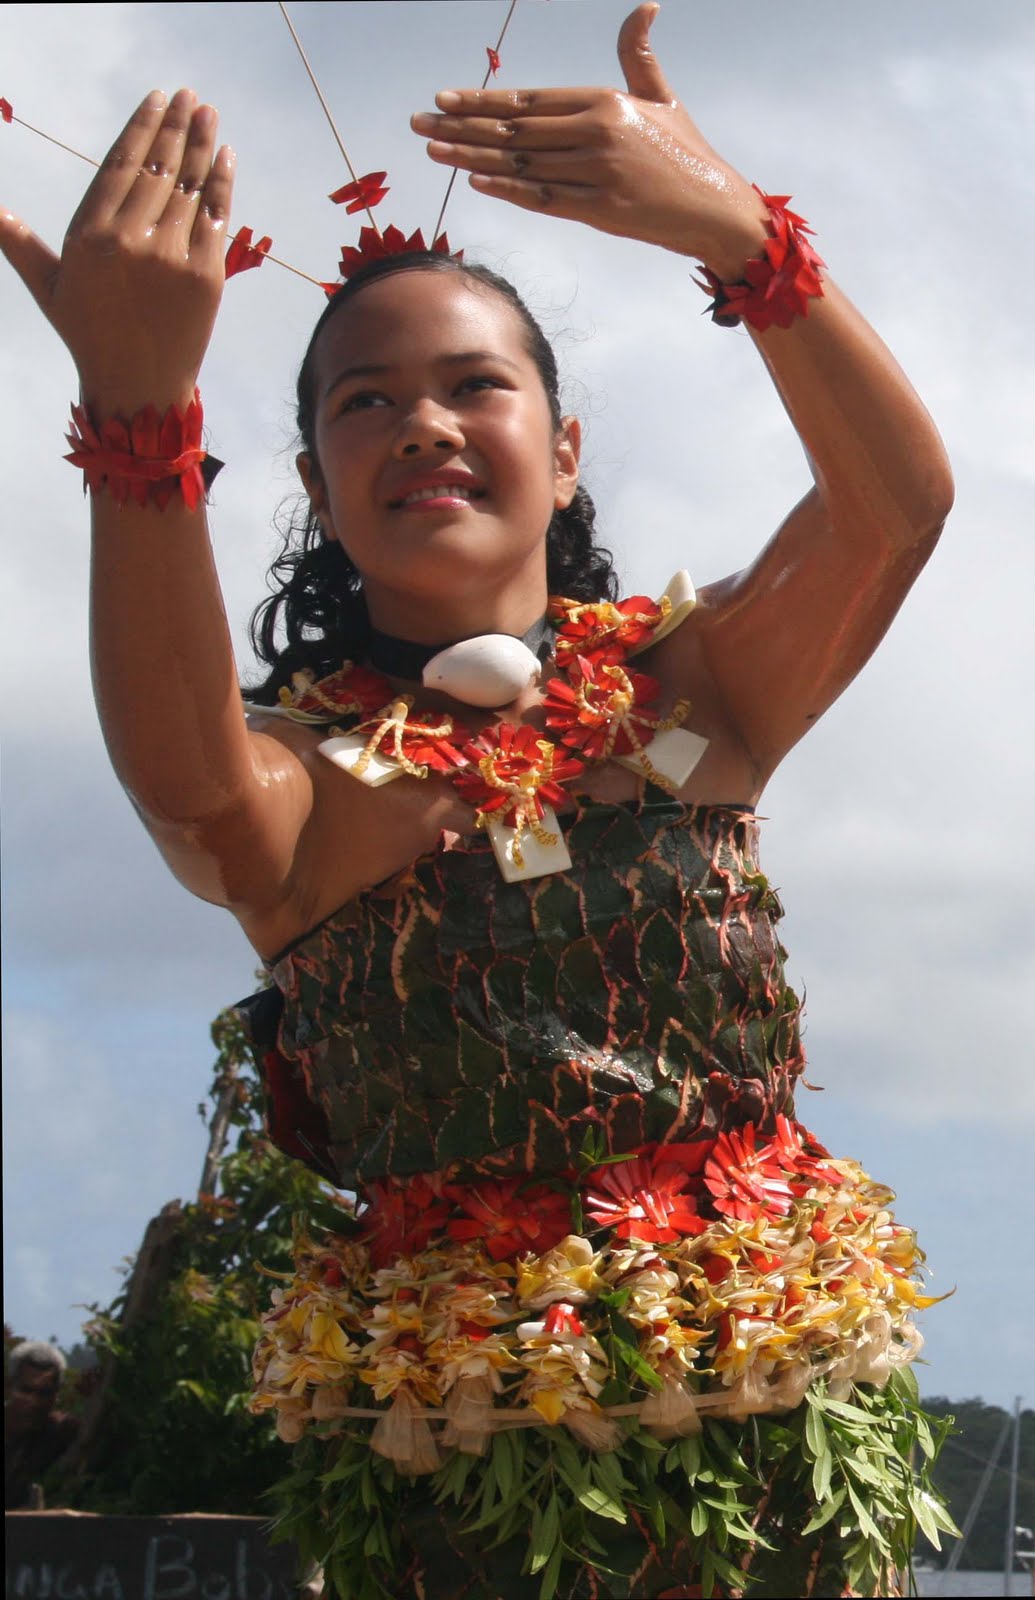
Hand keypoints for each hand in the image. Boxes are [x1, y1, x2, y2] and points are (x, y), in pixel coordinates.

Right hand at [0, 88, 233, 409]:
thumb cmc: (90, 336)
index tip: (156, 100)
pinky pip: (216, 218)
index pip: (121, 164)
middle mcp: (132, 241)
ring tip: (208, 114)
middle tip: (188, 97)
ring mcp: (173, 258)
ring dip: (203, 144)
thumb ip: (19, 242)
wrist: (139, 389)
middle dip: (176, 126)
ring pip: (190, 186)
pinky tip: (224, 155)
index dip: (142, 127)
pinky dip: (222, 183)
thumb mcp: (48, 286)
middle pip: (160, 167)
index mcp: (91, 237)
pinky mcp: (206, 276)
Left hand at [411, 3, 767, 274]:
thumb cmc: (686, 153)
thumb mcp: (662, 97)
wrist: (714, 208)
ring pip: (522, 165)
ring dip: (472, 159)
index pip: (529, 101)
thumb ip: (638, 54)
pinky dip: (508, 190)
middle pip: (516, 131)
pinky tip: (475, 182)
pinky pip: (543, 198)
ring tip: (434, 151)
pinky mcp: (601, 210)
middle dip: (461, 127)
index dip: (482, 101)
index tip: (444, 99)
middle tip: (420, 124)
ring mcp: (598, 173)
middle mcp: (598, 133)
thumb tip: (644, 5)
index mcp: (606, 102)